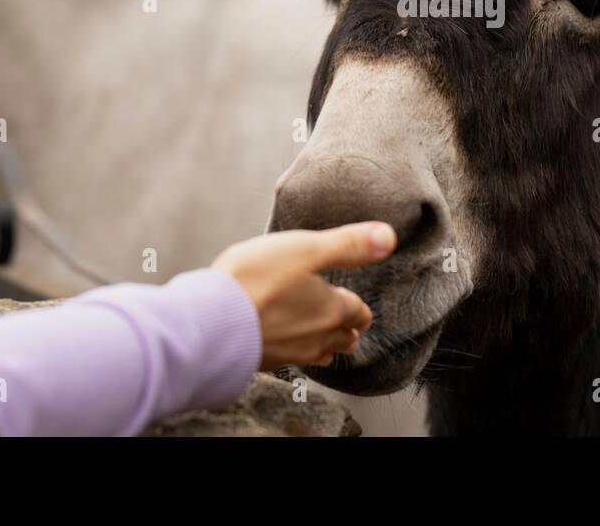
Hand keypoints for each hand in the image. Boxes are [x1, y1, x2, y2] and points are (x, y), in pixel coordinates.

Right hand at [211, 222, 395, 370]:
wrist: (210, 321)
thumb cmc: (258, 279)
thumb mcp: (307, 249)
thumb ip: (349, 245)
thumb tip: (389, 237)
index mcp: (332, 310)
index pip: (359, 313)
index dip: (358, 306)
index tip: (354, 302)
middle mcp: (317, 338)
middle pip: (344, 339)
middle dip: (346, 329)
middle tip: (344, 321)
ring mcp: (291, 354)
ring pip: (320, 354)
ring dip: (323, 343)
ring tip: (317, 331)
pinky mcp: (266, 362)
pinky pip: (291, 359)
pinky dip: (293, 348)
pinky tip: (281, 337)